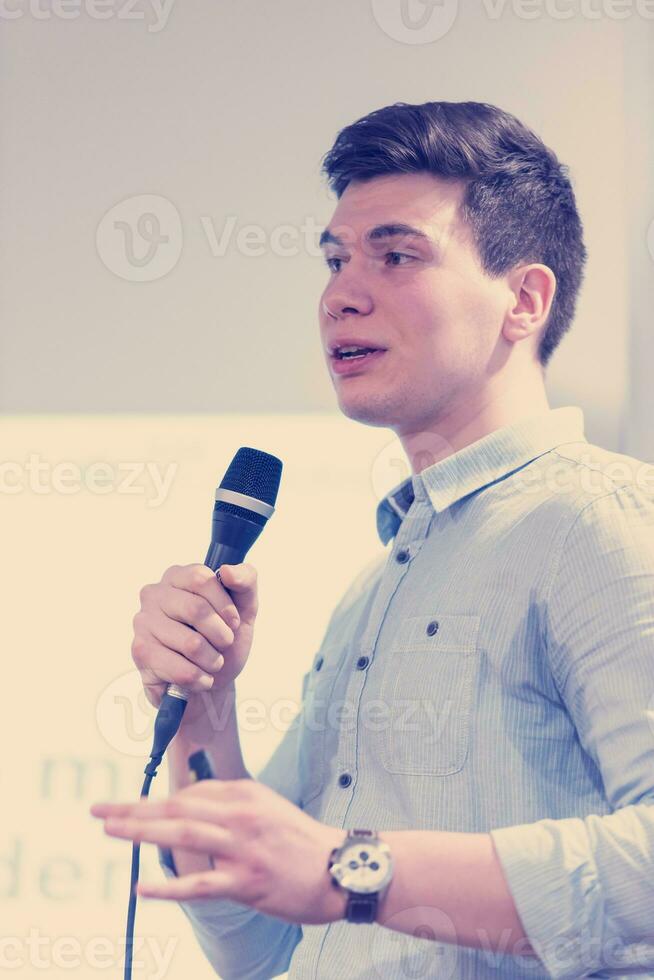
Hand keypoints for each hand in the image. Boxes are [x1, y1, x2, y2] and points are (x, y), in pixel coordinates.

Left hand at [90, 780, 346, 924]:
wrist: (341, 869)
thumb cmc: (301, 842)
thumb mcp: (267, 808)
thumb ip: (231, 805)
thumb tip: (192, 802)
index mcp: (245, 794)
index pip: (190, 792)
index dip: (155, 799)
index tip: (128, 806)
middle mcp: (241, 815)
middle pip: (178, 806)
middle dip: (135, 807)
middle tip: (100, 809)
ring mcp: (243, 848)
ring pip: (183, 833)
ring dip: (142, 830)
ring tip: (110, 830)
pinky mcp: (246, 882)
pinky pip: (199, 883)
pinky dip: (168, 885)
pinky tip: (142, 885)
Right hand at [131, 562, 258, 736]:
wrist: (214, 680)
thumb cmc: (224, 637)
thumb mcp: (245, 606)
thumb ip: (246, 580)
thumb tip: (228, 571)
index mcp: (178, 576)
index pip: (201, 578)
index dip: (224, 604)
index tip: (234, 622)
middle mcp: (154, 594)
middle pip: (196, 609)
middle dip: (221, 635)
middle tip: (225, 644)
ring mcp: (143, 623)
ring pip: (191, 643)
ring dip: (213, 660)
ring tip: (213, 663)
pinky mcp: (141, 653)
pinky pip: (181, 670)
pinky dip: (201, 678)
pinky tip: (201, 678)